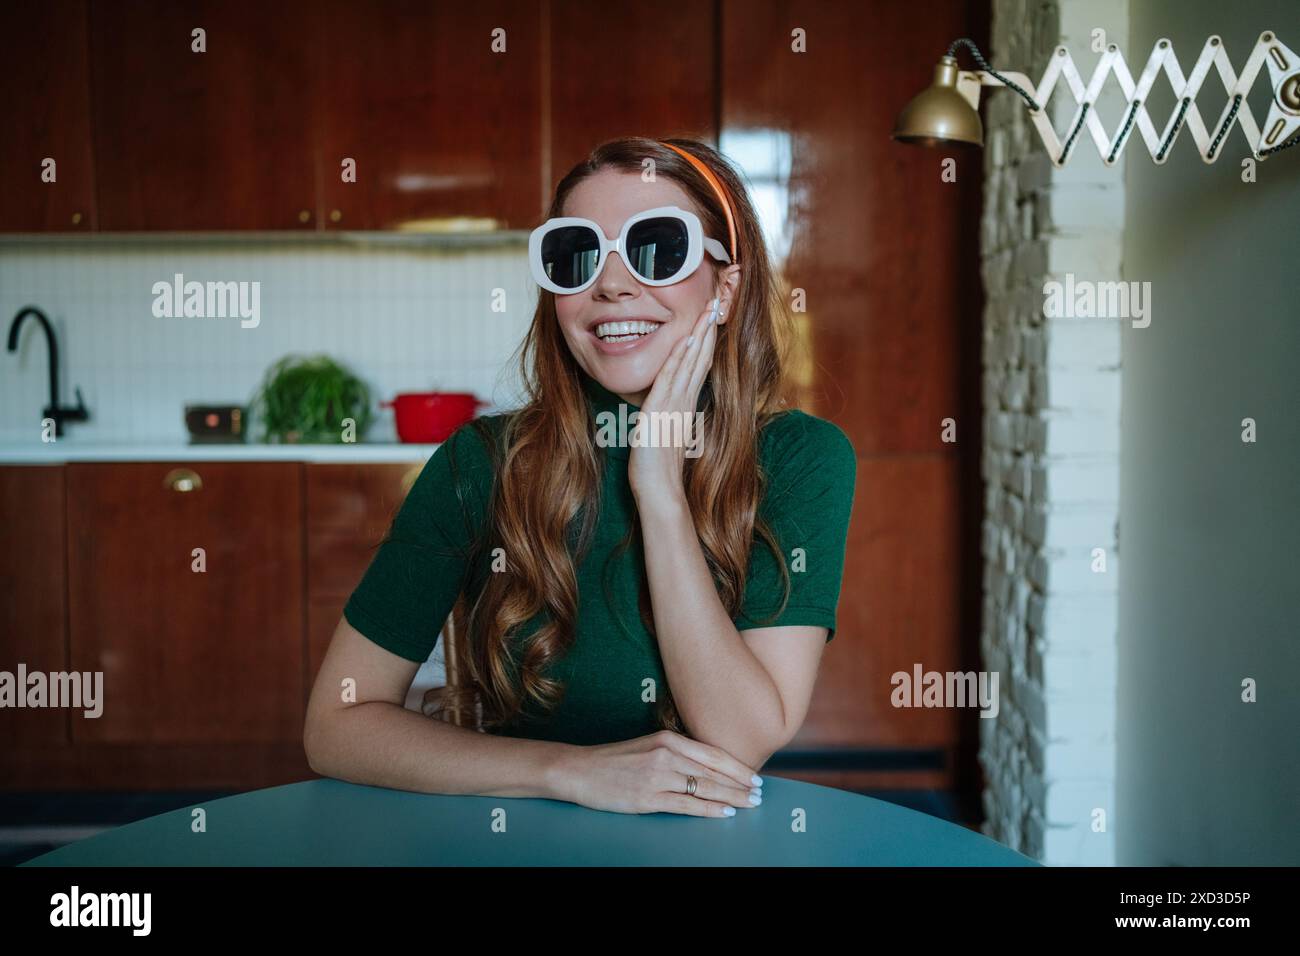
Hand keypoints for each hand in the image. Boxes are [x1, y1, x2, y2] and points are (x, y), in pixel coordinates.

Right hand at [549, 729, 762, 816]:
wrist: (579, 770)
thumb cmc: (613, 760)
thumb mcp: (647, 747)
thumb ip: (674, 753)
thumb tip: (704, 768)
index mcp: (667, 739)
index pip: (712, 753)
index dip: (736, 766)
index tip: (753, 776)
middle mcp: (666, 754)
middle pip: (713, 771)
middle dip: (740, 784)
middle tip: (760, 793)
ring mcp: (657, 776)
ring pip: (705, 787)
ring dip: (731, 797)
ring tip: (749, 804)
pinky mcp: (648, 797)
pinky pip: (686, 804)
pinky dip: (709, 809)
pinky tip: (724, 813)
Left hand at [627, 298, 719, 512]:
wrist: (659, 490)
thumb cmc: (658, 467)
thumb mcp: (665, 434)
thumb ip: (670, 418)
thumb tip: (670, 410)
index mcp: (686, 405)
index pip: (699, 366)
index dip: (706, 341)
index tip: (712, 320)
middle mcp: (684, 401)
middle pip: (700, 358)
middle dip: (708, 330)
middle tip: (716, 304)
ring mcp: (675, 405)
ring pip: (691, 363)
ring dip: (699, 336)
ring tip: (709, 312)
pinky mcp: (661, 410)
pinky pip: (672, 378)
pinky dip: (680, 358)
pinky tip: (687, 340)